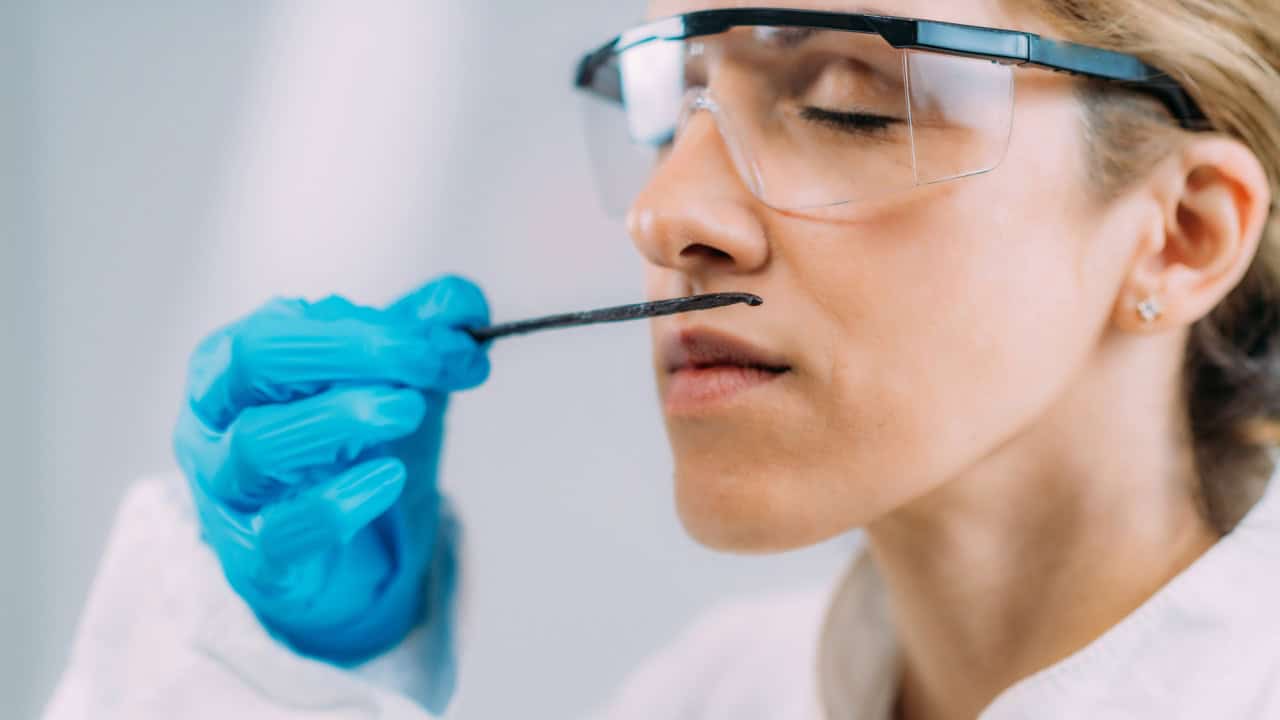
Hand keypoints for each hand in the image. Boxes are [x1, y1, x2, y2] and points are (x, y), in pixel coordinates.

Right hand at [173, 276, 488, 668]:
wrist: (346, 554)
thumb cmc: (348, 450)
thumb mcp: (389, 382)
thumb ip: (422, 336)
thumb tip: (465, 302)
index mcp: (230, 363)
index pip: (284, 329)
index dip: (370, 330)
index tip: (452, 345)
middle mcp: (211, 422)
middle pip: (255, 366)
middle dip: (349, 356)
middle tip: (426, 369)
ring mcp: (222, 493)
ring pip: (259, 445)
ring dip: (342, 419)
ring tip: (409, 411)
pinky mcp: (250, 560)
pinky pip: (280, 531)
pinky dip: (338, 502)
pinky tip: (388, 479)